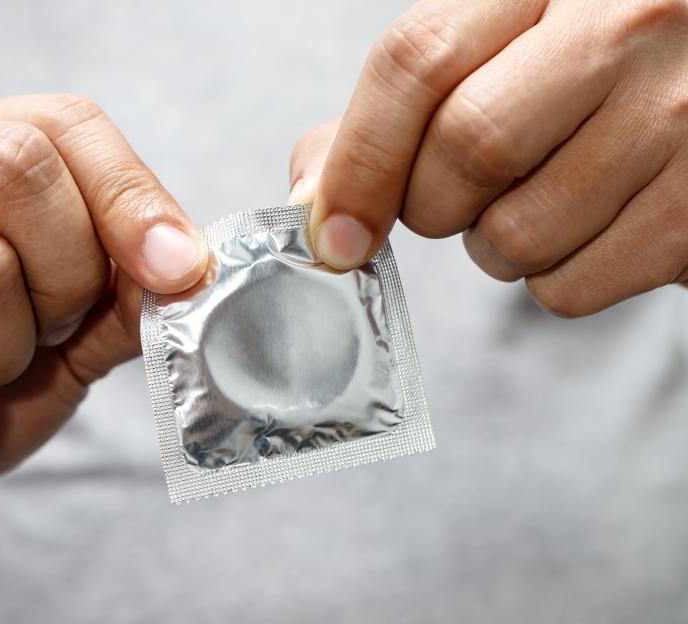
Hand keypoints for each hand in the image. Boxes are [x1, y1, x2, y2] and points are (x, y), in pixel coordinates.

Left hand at [291, 0, 687, 315]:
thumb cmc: (584, 74)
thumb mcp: (495, 48)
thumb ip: (398, 107)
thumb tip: (315, 201)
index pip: (418, 60)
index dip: (360, 160)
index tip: (333, 231)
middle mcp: (628, 22)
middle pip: (466, 149)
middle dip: (431, 206)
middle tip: (452, 200)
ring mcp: (679, 113)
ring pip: (516, 235)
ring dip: (493, 247)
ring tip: (534, 201)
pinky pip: (569, 288)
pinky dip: (551, 279)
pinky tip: (585, 229)